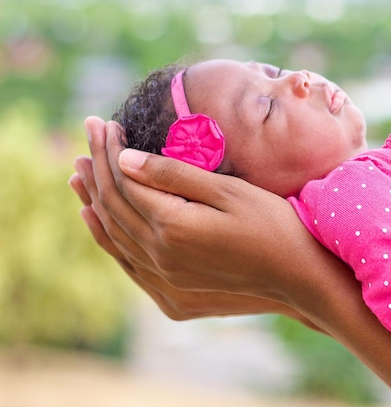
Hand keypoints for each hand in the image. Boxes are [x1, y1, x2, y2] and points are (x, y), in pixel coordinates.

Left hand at [70, 117, 322, 329]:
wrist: (295, 273)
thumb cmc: (271, 223)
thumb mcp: (228, 191)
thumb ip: (175, 175)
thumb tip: (126, 158)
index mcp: (174, 226)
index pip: (126, 180)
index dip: (111, 149)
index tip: (105, 122)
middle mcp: (162, 253)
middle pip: (114, 204)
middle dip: (97, 165)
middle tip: (89, 132)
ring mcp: (166, 273)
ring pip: (114, 230)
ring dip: (94, 197)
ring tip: (79, 169)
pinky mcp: (173, 284)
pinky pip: (126, 256)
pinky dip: (106, 233)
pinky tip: (95, 217)